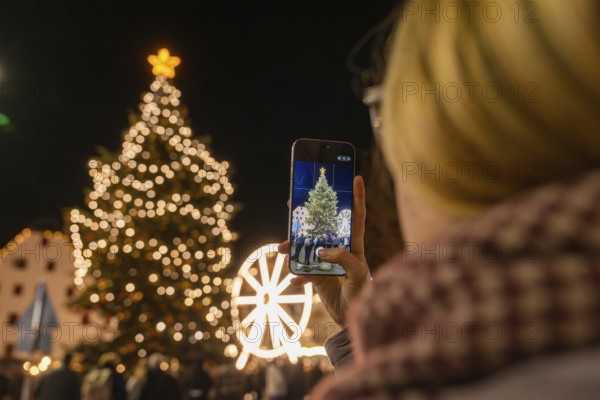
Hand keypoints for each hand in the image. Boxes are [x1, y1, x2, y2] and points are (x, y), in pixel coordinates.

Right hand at [279, 175, 370, 325]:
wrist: (353, 319)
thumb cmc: (363, 294)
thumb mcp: (358, 274)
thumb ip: (343, 259)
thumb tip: (322, 249)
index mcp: (354, 245)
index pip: (356, 216)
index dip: (358, 197)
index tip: (356, 178)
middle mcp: (339, 250)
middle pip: (323, 226)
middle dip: (309, 214)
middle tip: (295, 200)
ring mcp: (326, 262)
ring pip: (306, 247)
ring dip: (293, 247)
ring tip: (281, 248)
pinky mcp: (316, 277)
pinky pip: (302, 272)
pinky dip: (297, 276)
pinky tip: (294, 281)